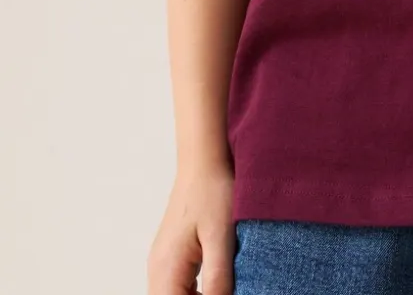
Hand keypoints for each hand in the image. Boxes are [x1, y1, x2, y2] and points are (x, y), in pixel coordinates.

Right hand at [147, 160, 236, 293]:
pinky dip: (193, 294)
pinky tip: (215, 287)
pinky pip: (177, 287)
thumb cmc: (213, 192)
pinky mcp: (171, 255)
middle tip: (226, 291)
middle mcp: (158, 269)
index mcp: (167, 268)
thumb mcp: (222, 238)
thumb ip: (219, 279)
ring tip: (223, 289)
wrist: (204, 161)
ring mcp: (162, 262)